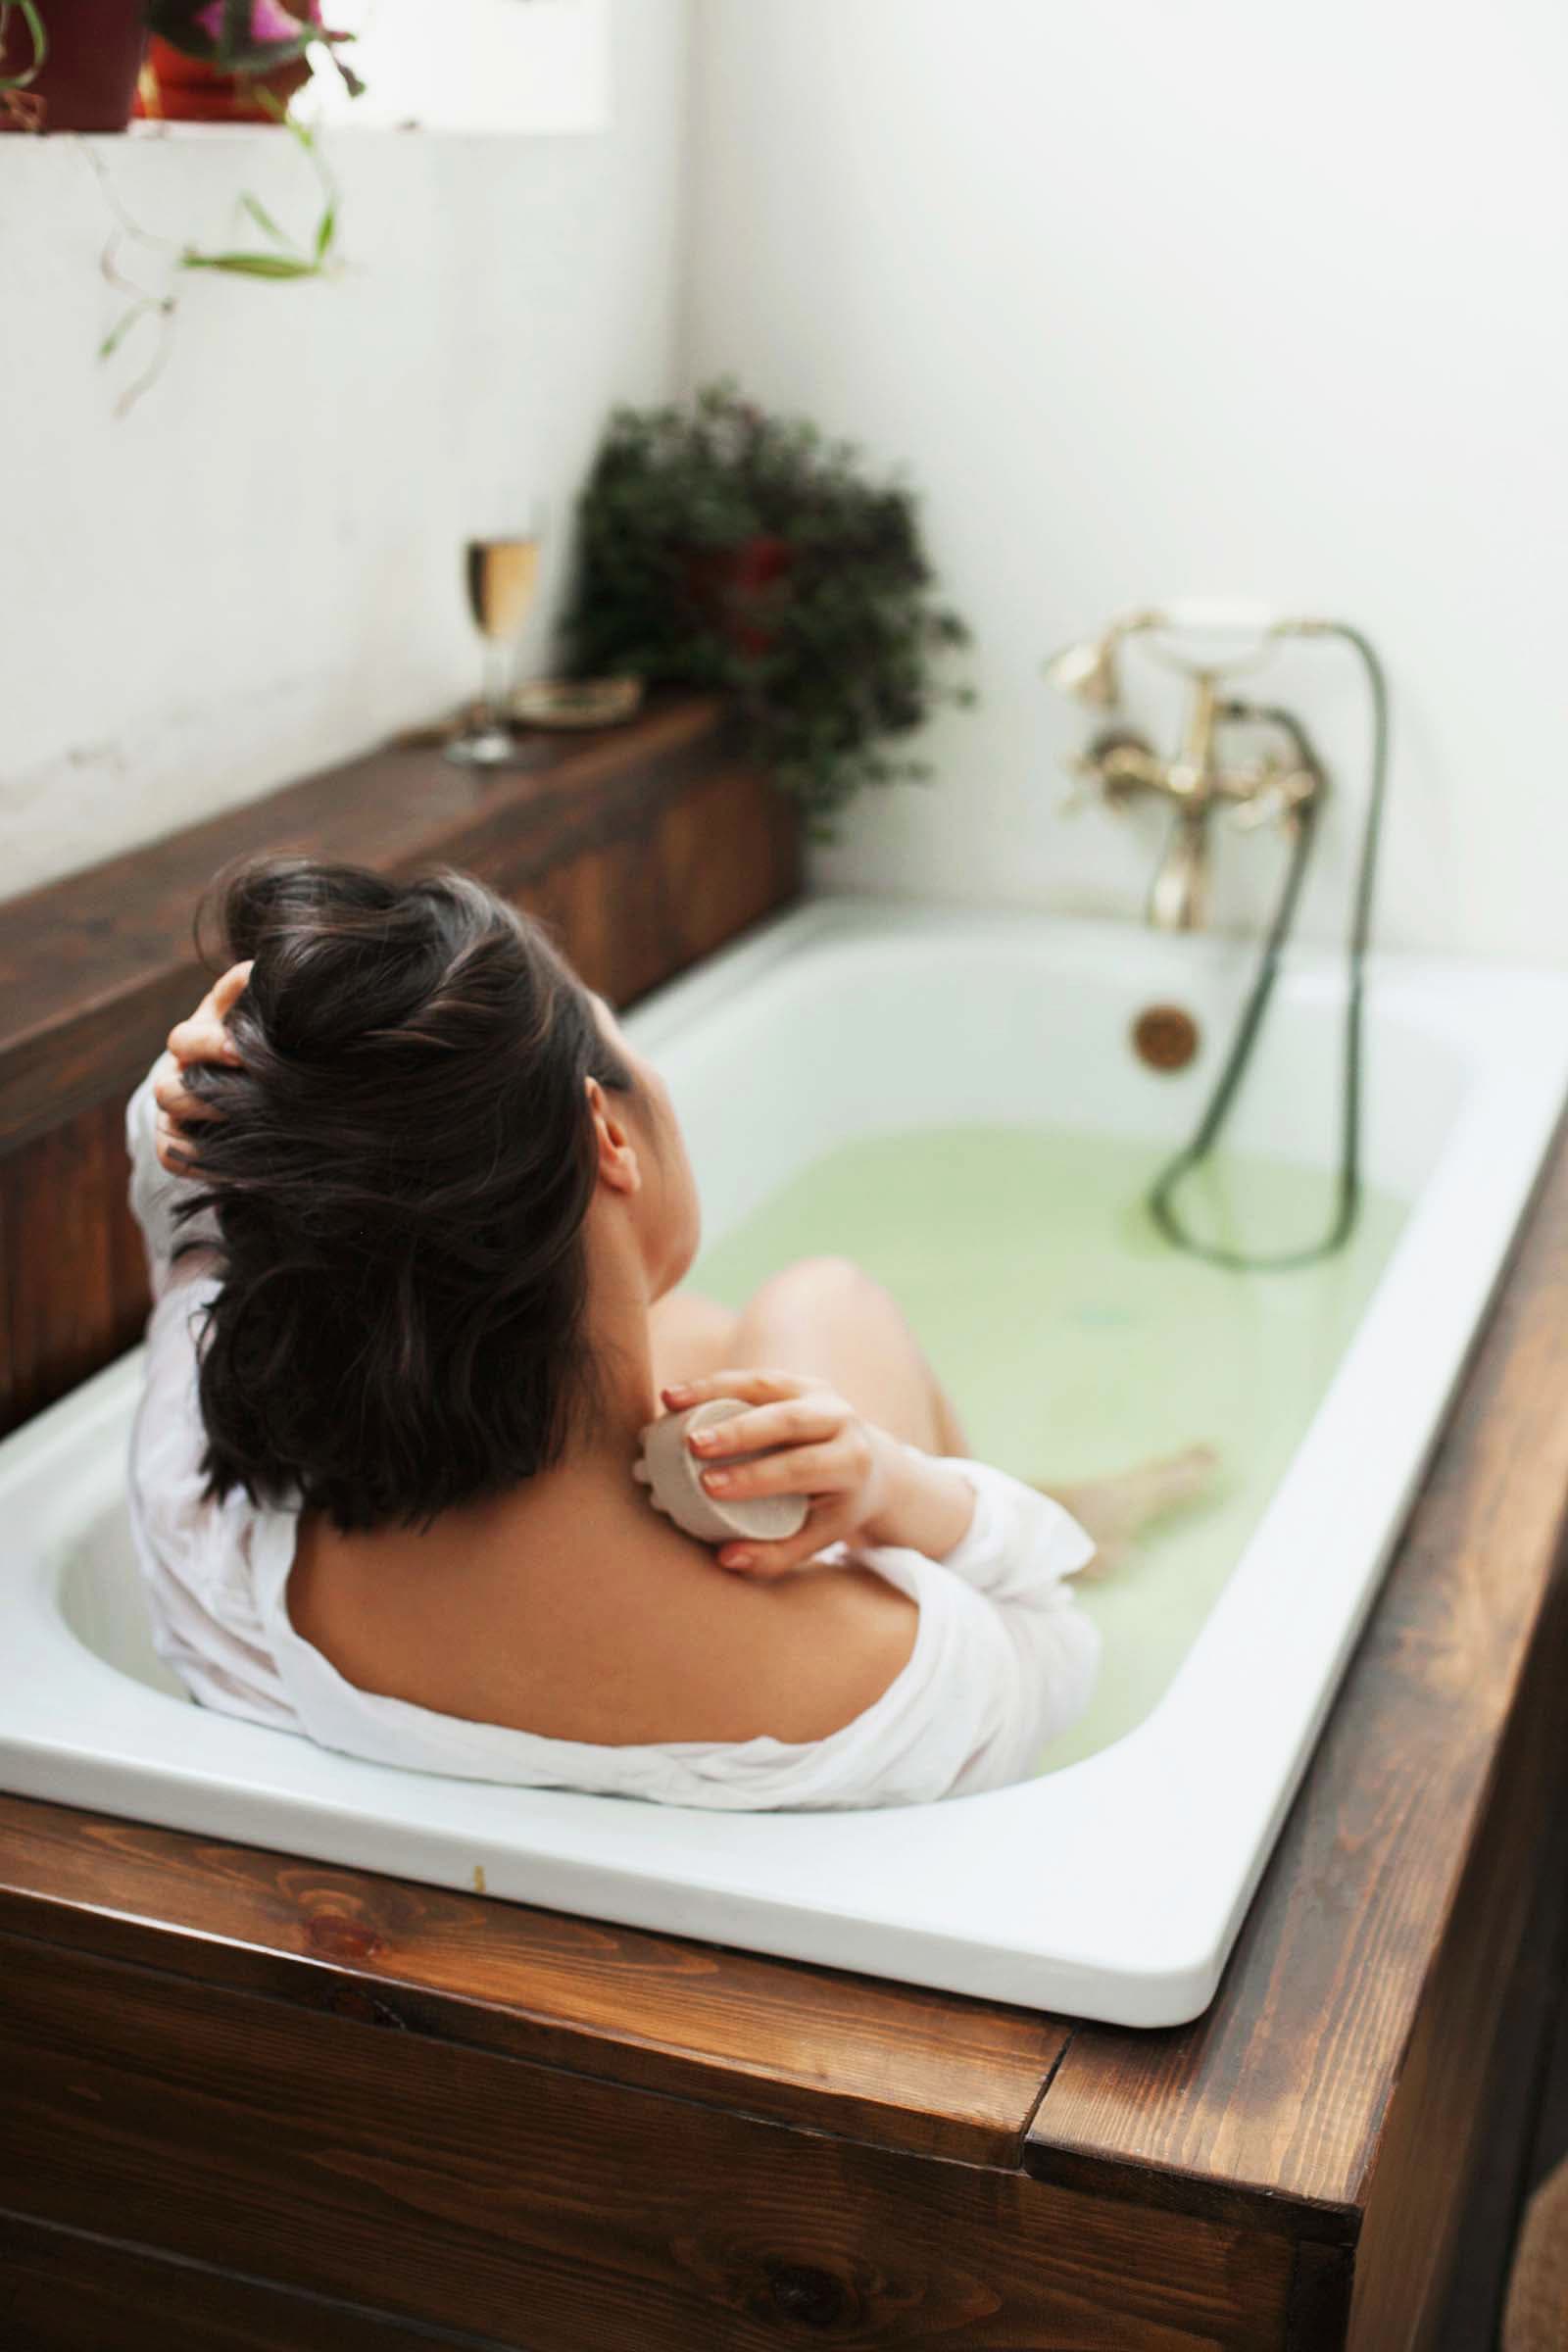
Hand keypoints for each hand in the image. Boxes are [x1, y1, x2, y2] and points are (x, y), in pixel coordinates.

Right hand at [153, 960, 252, 1176]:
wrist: (239, 1083)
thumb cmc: (250, 1038)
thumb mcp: (248, 1010)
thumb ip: (249, 988)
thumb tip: (262, 968)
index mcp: (195, 1037)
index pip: (185, 1039)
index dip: (207, 1044)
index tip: (239, 1051)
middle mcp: (177, 1071)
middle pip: (170, 1082)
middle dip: (205, 1088)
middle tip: (241, 1092)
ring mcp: (171, 1108)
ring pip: (168, 1114)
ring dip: (203, 1120)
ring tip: (241, 1123)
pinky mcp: (172, 1142)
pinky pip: (172, 1156)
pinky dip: (198, 1162)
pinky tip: (235, 1165)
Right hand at [659, 1369, 974, 1576]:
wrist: (871, 1468)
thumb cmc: (834, 1509)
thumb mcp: (817, 1538)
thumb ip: (775, 1555)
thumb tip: (727, 1558)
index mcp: (851, 1462)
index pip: (803, 1467)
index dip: (756, 1476)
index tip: (710, 1488)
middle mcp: (842, 1420)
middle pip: (788, 1420)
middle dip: (738, 1431)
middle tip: (692, 1446)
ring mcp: (819, 1393)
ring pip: (765, 1385)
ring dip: (714, 1391)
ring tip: (671, 1403)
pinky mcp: (796, 1380)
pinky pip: (752, 1377)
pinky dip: (713, 1384)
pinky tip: (676, 1396)